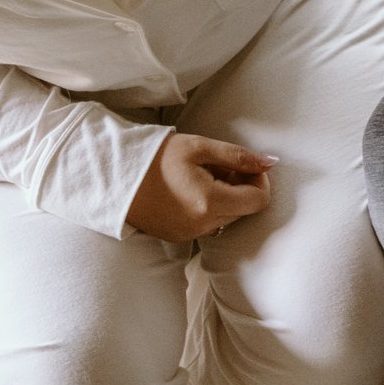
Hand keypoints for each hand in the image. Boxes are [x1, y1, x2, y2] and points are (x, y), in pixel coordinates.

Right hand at [127, 133, 274, 242]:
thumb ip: (238, 156)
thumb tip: (270, 162)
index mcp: (210, 203)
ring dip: (226, 197)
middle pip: (244, 210)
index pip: (259, 200)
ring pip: (227, 218)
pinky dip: (209, 207)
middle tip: (221, 165)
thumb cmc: (156, 157)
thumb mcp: (199, 147)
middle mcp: (202, 225)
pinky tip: (190, 189)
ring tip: (202, 175)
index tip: (245, 164)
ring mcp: (189, 234)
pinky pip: (207, 224)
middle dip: (241, 187)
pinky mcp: (177, 237)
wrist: (112, 175)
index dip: (260, 180)